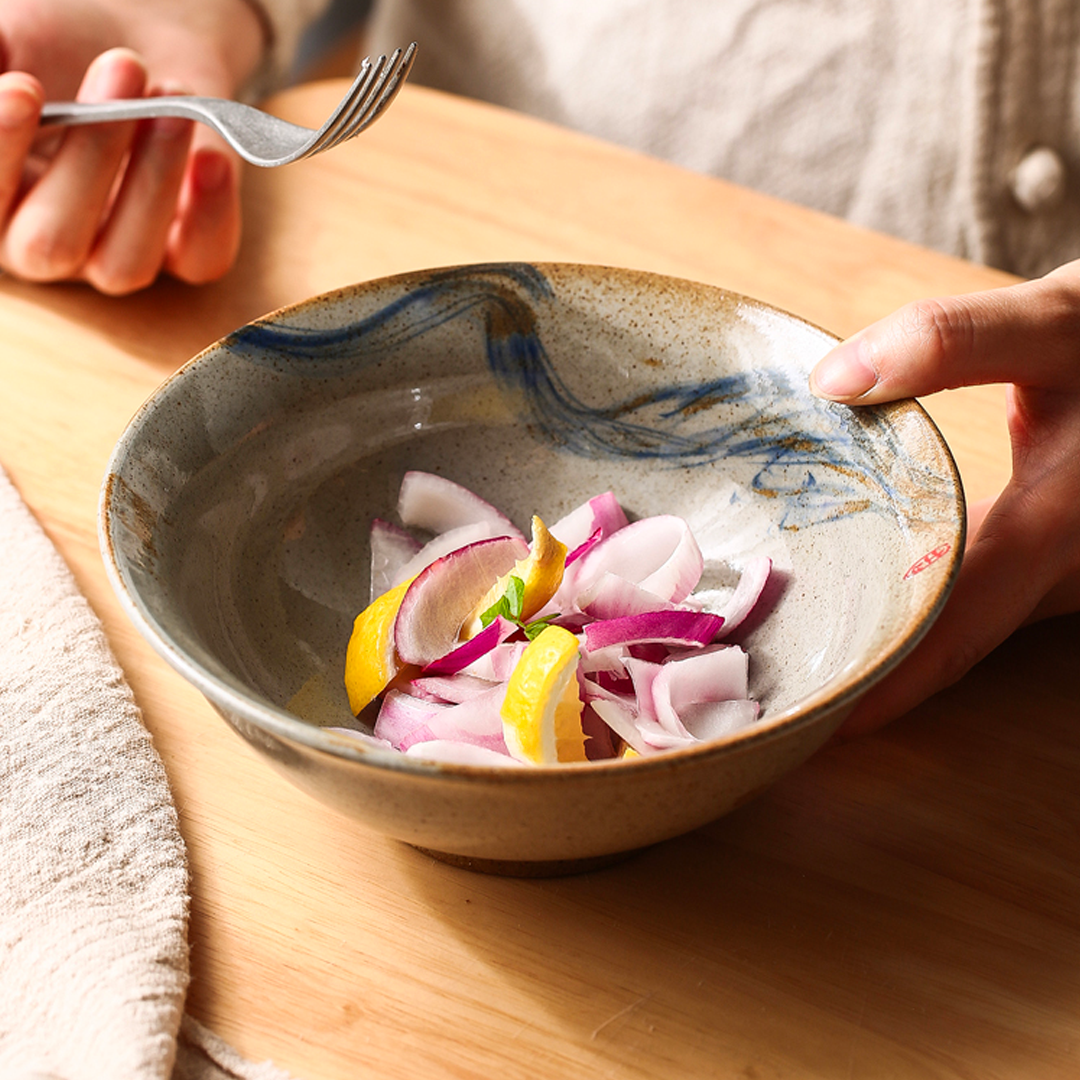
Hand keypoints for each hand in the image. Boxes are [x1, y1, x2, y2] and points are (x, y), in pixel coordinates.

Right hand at [0, 0, 265, 293]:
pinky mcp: (187, 254)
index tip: (26, 88)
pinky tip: (211, 160)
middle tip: (123, 67)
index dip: (1, 148)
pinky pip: (200, 261)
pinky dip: (210, 215)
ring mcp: (116, 257)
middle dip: (90, 156)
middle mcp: (44, 242)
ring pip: (124, 264)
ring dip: (152, 181)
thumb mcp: (8, 39)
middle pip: (51, 244)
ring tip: (171, 103)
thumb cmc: (54, 40)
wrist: (139, 38)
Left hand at [810, 259, 1079, 734]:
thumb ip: (955, 344)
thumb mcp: (1058, 330)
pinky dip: (919, 609)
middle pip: (954, 645)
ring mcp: (1060, 575)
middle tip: (785, 698)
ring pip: (967, 627)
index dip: (895, 681)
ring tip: (802, 655)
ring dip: (894, 647)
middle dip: (874, 678)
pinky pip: (976, 600)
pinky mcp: (1049, 560)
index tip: (823, 720)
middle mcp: (1065, 573)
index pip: (962, 626)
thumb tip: (830, 381)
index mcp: (1062, 530)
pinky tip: (860, 601)